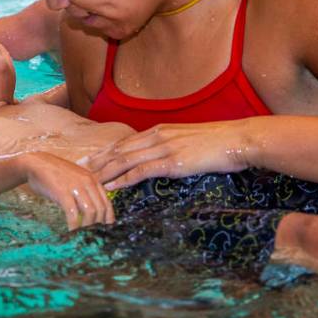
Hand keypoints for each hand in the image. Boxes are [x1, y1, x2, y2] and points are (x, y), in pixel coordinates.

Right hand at [24, 152, 114, 229]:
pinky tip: (71, 231)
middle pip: (100, 208)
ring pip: (90, 211)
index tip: (105, 228)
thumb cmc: (55, 173)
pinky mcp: (63, 193)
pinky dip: (74, 225)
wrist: (37, 163)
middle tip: (92, 234)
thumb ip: (85, 190)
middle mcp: (87, 182)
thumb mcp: (75, 178)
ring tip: (82, 234)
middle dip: (98, 224)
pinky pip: (73, 213)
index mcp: (92, 179)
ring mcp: (76, 187)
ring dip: (87, 226)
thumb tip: (91, 210)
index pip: (107, 202)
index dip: (108, 217)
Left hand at [85, 122, 253, 189]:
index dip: (106, 151)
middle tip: (79, 171)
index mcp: (160, 130)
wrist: (237, 139)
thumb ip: (173, 147)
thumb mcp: (190, 141)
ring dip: (105, 172)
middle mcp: (157, 136)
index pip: (126, 141)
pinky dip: (124, 179)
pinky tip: (112, 187)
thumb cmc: (218, 142)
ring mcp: (164, 147)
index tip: (91, 160)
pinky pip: (142, 170)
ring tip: (89, 181)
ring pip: (126, 159)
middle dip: (99, 161)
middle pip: (120, 149)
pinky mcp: (173, 161)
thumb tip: (165, 159)